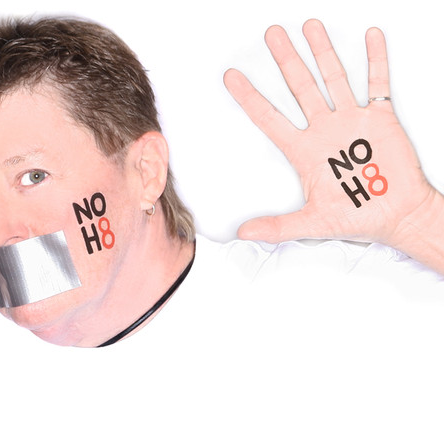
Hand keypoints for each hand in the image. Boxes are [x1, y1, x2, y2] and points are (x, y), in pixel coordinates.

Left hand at [223, 19, 437, 247]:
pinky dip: (376, 60)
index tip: (231, 77)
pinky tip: (370, 36)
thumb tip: (243, 234)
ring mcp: (351, 122)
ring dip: (322, 52)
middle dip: (286, 60)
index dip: (250, 97)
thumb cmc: (356, 219)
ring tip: (309, 25)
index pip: (269, 119)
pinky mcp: (380, 120)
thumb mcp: (311, 223)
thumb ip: (277, 227)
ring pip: (333, 78)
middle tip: (271, 33)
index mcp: (304, 152)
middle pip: (300, 88)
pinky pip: (378, 84)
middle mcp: (324, 131)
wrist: (396, 217)